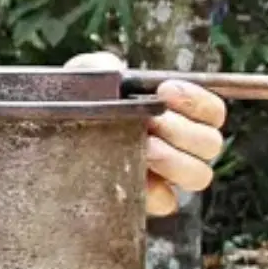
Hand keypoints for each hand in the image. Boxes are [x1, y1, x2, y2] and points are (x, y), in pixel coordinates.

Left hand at [65, 52, 226, 217]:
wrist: (54, 134)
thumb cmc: (78, 102)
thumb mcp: (87, 77)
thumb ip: (102, 67)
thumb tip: (114, 72)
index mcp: (179, 113)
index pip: (213, 112)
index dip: (199, 102)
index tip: (166, 90)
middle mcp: (181, 145)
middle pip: (211, 144)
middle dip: (182, 129)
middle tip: (150, 121)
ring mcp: (167, 175)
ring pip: (199, 175)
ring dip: (175, 159)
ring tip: (144, 148)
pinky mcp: (146, 199)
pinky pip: (168, 201)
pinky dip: (155, 189)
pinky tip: (131, 173)